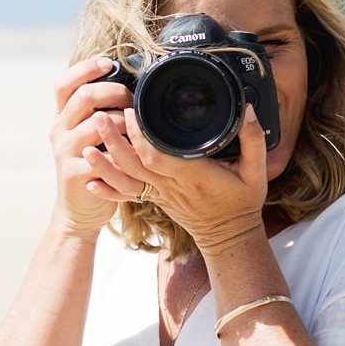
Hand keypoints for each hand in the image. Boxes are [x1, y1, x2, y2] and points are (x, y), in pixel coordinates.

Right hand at [48, 55, 134, 240]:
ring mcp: (65, 152)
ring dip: (124, 121)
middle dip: (114, 91)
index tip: (109, 63)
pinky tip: (135, 150)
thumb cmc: (93, 167)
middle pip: (84, 97)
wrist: (78, 210)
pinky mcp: (75, 172)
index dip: (86, 68)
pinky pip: (103, 155)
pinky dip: (122, 150)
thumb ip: (99, 112)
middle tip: (132, 99)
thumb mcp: (89, 136)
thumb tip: (129, 83)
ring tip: (137, 126)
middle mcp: (59, 131)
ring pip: (98, 124)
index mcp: (62, 118)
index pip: (65, 83)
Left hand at [83, 102, 268, 255]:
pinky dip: (108, 188)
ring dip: (105, 161)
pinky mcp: (155, 198)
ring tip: (87, 141)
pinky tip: (90, 180)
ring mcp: (160, 194)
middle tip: (99, 115)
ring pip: (127, 178)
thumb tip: (248, 109)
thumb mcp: (257, 171)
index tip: (131, 112)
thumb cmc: (242, 202)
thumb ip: (253, 139)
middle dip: (114, 140)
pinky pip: (128, 193)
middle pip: (134, 163)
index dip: (140, 136)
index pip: (158, 155)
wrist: (229, 235)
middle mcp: (171, 185)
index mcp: (192, 175)